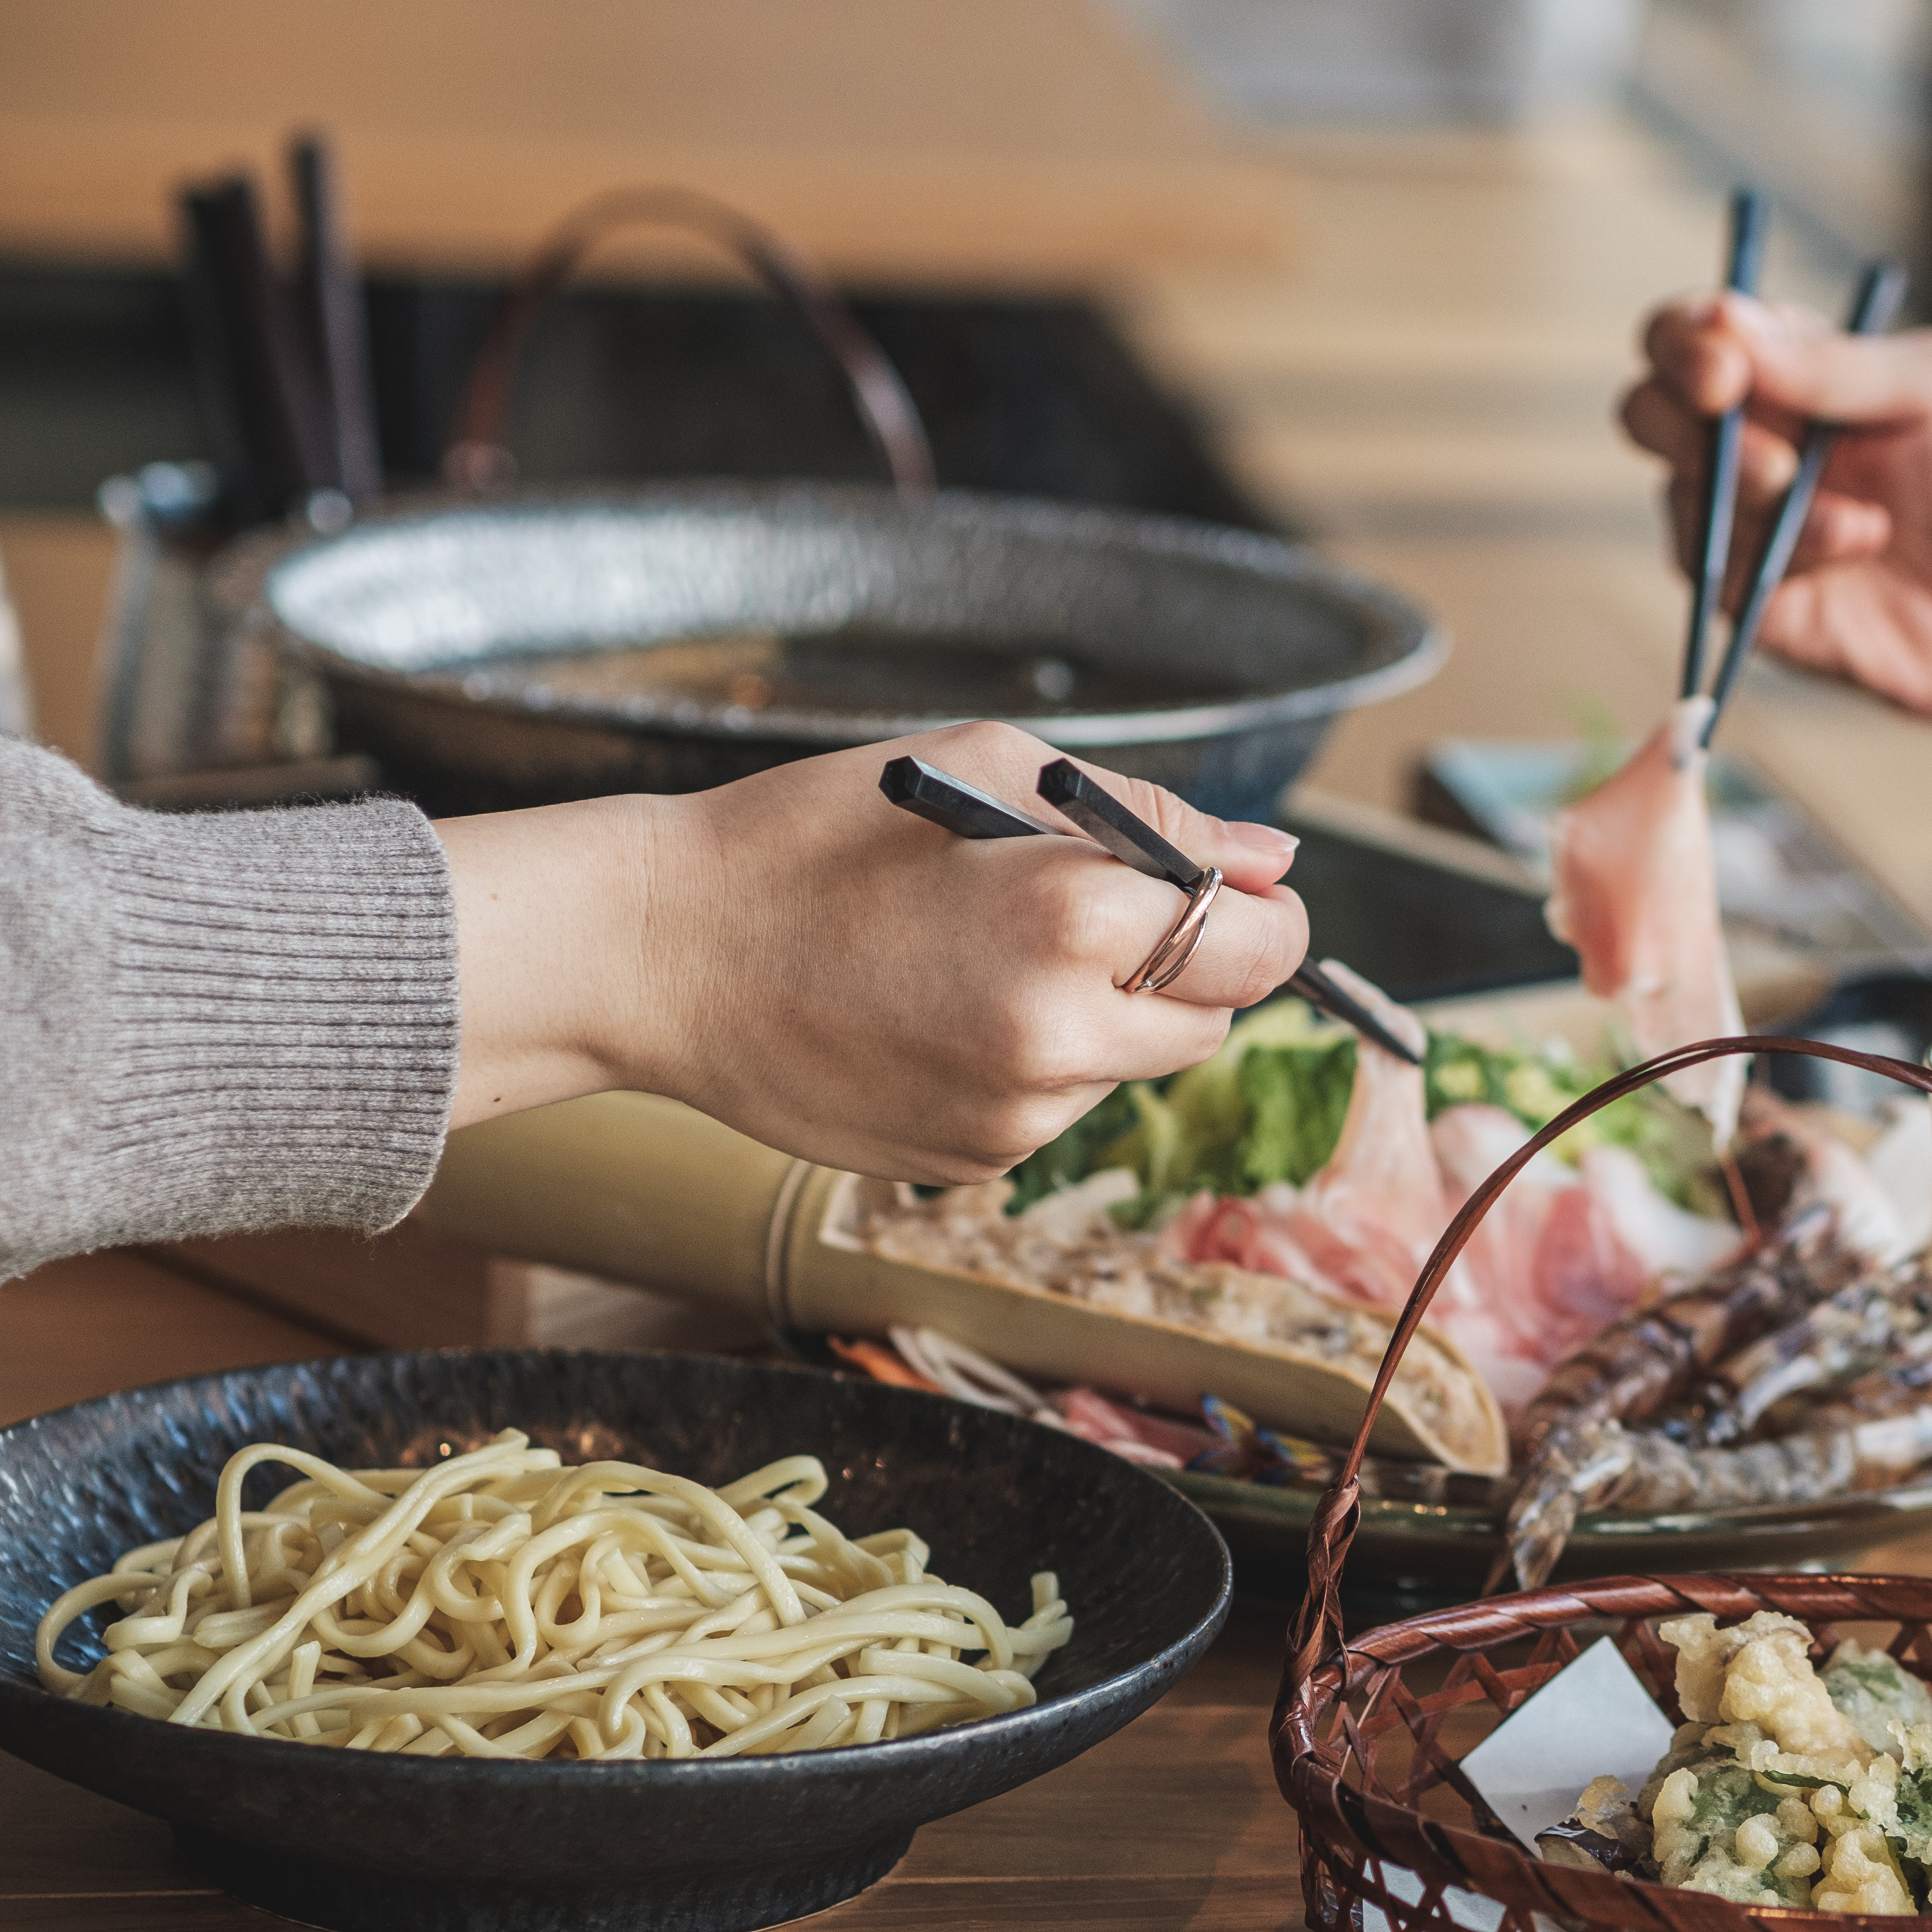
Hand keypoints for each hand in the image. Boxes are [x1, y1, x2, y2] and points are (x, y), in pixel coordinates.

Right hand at [435, 720, 1308, 1182]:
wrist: (660, 953)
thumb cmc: (819, 832)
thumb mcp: (993, 768)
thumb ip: (1151, 821)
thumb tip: (1271, 863)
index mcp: (1073, 922)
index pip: (1260, 948)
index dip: (1260, 917)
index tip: (1231, 895)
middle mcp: (1058, 1037)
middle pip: (1214, 1022)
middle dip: (1184, 969)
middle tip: (1089, 915)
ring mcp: (1014, 1117)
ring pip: (1132, 1071)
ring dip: (1101, 1017)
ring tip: (978, 957)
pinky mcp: (970, 1163)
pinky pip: (1054, 1110)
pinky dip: (1031, 1064)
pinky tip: (938, 1013)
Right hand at [1620, 291, 1931, 728]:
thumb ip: (1837, 360)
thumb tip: (1729, 325)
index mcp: (1784, 368)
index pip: (1689, 332)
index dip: (1685, 343)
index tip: (1725, 371)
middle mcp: (1743, 436)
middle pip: (1645, 408)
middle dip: (1693, 428)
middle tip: (1776, 464)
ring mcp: (1730, 517)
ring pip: (1685, 491)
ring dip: (1770, 504)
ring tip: (1863, 525)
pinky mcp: (1732, 588)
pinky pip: (1714, 563)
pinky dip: (1788, 554)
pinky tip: (1854, 552)